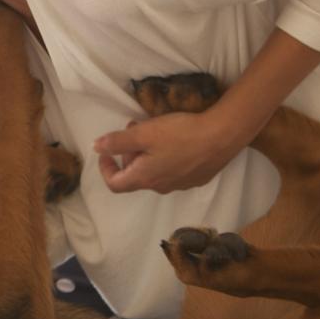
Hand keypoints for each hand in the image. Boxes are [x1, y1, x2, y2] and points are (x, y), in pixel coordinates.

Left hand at [93, 110, 241, 193]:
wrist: (223, 136)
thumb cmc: (180, 134)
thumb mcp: (144, 133)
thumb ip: (117, 141)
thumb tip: (96, 148)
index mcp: (144, 178)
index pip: (115, 184)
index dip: (106, 169)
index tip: (107, 152)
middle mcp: (161, 187)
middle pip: (135, 176)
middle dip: (128, 154)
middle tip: (134, 131)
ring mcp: (180, 184)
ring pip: (154, 173)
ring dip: (147, 155)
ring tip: (154, 132)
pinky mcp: (197, 179)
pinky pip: (173, 171)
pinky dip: (165, 158)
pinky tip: (176, 140)